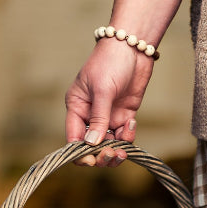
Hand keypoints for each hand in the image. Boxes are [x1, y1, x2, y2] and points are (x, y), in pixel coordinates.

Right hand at [64, 39, 154, 166]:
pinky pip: (124, 136)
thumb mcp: (102, 90)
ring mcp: (107, 116)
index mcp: (76, 108)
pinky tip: (131, 123)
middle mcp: (90, 115)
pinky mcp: (123, 115)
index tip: (92, 159)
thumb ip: (98, 118)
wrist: (133, 47)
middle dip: (101, 155)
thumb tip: (91, 144)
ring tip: (124, 150)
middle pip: (91, 147)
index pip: (73, 138)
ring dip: (116, 150)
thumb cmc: (110, 62)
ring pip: (109, 145)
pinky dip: (128, 136)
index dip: (81, 153)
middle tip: (113, 154)